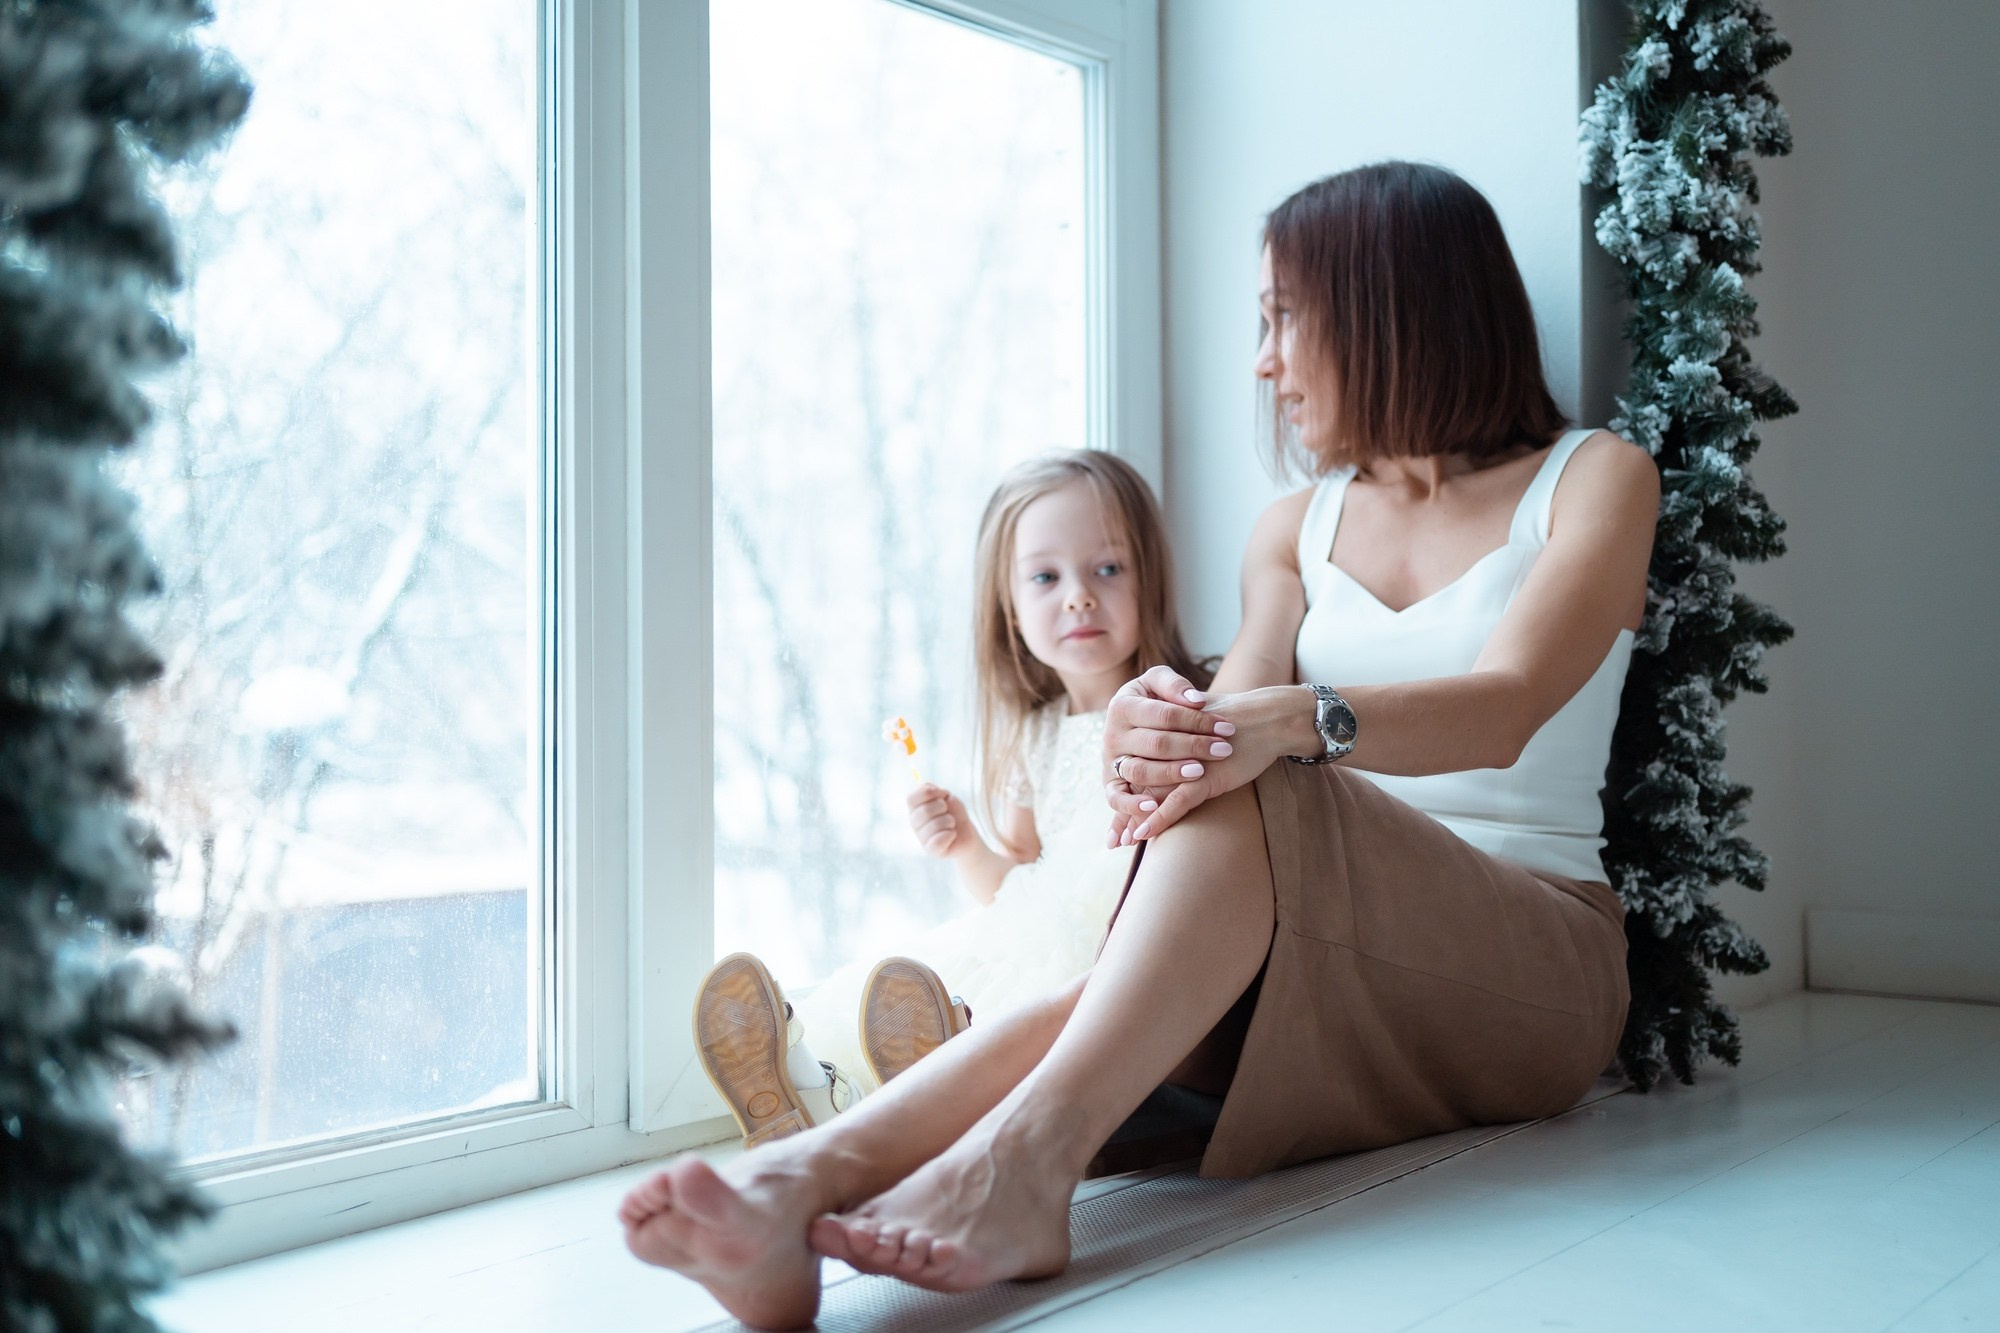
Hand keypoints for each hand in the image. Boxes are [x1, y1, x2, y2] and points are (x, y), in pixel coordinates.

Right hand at [907, 782, 973, 857]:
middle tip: (948, 811)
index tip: (943, 794)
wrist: (967, 833)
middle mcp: (915, 823)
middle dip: (943, 807)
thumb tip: (927, 788)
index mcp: (915, 809)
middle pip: (924, 810)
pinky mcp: (930, 850)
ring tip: (952, 824)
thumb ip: (935, 791)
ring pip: (935, 825)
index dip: (928, 793)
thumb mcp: (947, 797)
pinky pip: (939, 840)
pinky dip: (951, 834)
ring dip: (950, 821)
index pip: (911, 798)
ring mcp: (921, 838)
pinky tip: (952, 834)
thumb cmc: (955, 814)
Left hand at [1107, 680, 1317, 843]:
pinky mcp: (1203, 775)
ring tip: (1125, 841)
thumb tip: (1172, 771)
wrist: (1266, 720)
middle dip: (1126, 812)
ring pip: (1149, 793)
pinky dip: (1157, 819)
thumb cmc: (1235, 728)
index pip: (1137, 766)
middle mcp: (1166, 748)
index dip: (1126, 794)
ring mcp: (1184, 762)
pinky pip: (1174, 801)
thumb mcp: (1201, 734)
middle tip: (1113, 840)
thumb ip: (1182, 747)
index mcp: (1163, 735)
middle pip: (1137, 782)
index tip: (1115, 820)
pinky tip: (1142, 834)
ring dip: (1135, 819)